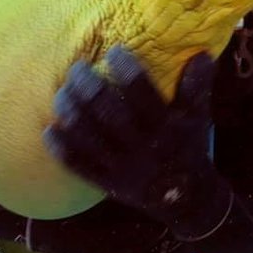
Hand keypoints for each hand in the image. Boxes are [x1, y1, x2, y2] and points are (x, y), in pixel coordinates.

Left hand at [44, 45, 233, 238]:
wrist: (186, 201)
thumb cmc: (189, 147)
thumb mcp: (198, 118)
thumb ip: (197, 86)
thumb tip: (202, 52)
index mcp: (166, 128)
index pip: (142, 94)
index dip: (126, 70)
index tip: (113, 52)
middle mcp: (143, 148)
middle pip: (109, 113)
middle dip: (89, 86)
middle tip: (77, 68)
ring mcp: (123, 168)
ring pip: (89, 137)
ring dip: (70, 111)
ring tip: (61, 91)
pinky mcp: (108, 183)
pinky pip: (78, 166)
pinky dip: (61, 148)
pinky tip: (49, 130)